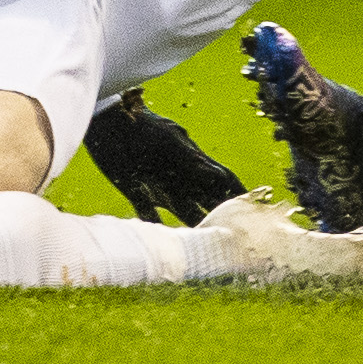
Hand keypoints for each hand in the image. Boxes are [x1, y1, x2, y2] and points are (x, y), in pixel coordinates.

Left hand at [81, 87, 248, 225]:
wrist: (106, 118)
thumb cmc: (139, 127)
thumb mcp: (169, 141)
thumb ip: (193, 160)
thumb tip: (220, 178)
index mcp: (193, 163)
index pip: (224, 181)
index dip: (240, 196)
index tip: (257, 213)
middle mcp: (180, 175)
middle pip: (207, 200)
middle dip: (222, 217)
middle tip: (237, 238)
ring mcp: (159, 183)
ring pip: (184, 209)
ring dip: (195, 225)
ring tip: (207, 245)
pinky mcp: (135, 190)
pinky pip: (149, 214)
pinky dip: (157, 227)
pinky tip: (164, 241)